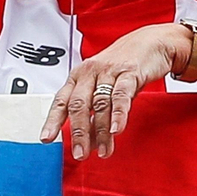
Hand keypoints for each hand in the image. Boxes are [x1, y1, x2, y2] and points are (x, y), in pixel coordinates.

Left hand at [40, 23, 188, 158]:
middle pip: (79, 105)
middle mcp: (90, 73)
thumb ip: (96, 113)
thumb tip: (88, 141)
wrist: (150, 42)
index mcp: (79, 76)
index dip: (53, 121)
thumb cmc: (124, 66)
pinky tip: (118, 130)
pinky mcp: (129, 72)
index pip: (61, 101)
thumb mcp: (105, 88)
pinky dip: (119, 114)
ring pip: (100, 104)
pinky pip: (121, 95)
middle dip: (79, 132)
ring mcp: (109, 71)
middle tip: (80, 153)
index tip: (47, 139)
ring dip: (101, 131)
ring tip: (103, 150)